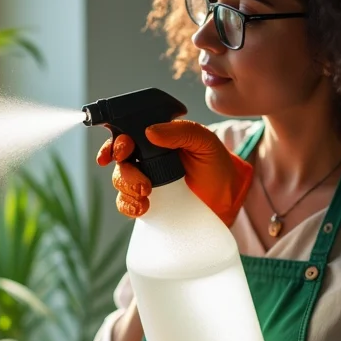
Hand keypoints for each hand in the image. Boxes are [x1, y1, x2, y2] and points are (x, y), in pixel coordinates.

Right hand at [97, 121, 253, 225]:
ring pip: (120, 182)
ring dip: (127, 190)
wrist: (225, 197)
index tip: (118, 153)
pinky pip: (125, 203)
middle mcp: (144, 159)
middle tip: (144, 184)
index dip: (115, 144)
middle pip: (120, 163)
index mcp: (154, 139)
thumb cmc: (215, 164)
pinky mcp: (146, 202)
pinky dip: (128, 206)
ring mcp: (143, 180)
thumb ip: (180, 132)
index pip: (126, 137)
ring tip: (146, 197)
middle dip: (125, 173)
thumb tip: (150, 131)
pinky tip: (142, 209)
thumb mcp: (204, 141)